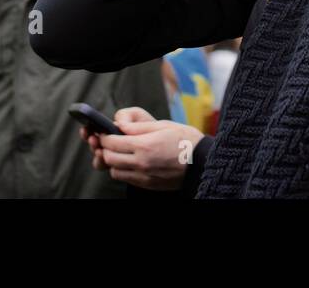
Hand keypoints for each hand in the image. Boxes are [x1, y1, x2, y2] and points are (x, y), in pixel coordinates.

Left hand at [80, 106, 204, 190]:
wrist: (203, 162)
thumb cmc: (186, 140)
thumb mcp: (163, 125)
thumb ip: (138, 127)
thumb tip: (120, 126)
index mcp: (144, 145)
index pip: (111, 142)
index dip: (105, 136)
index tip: (106, 132)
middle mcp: (141, 162)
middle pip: (109, 158)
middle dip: (106, 148)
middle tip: (111, 142)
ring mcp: (144, 176)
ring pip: (115, 171)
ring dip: (114, 161)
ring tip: (122, 152)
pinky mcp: (148, 184)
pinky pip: (126, 179)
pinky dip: (123, 170)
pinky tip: (131, 162)